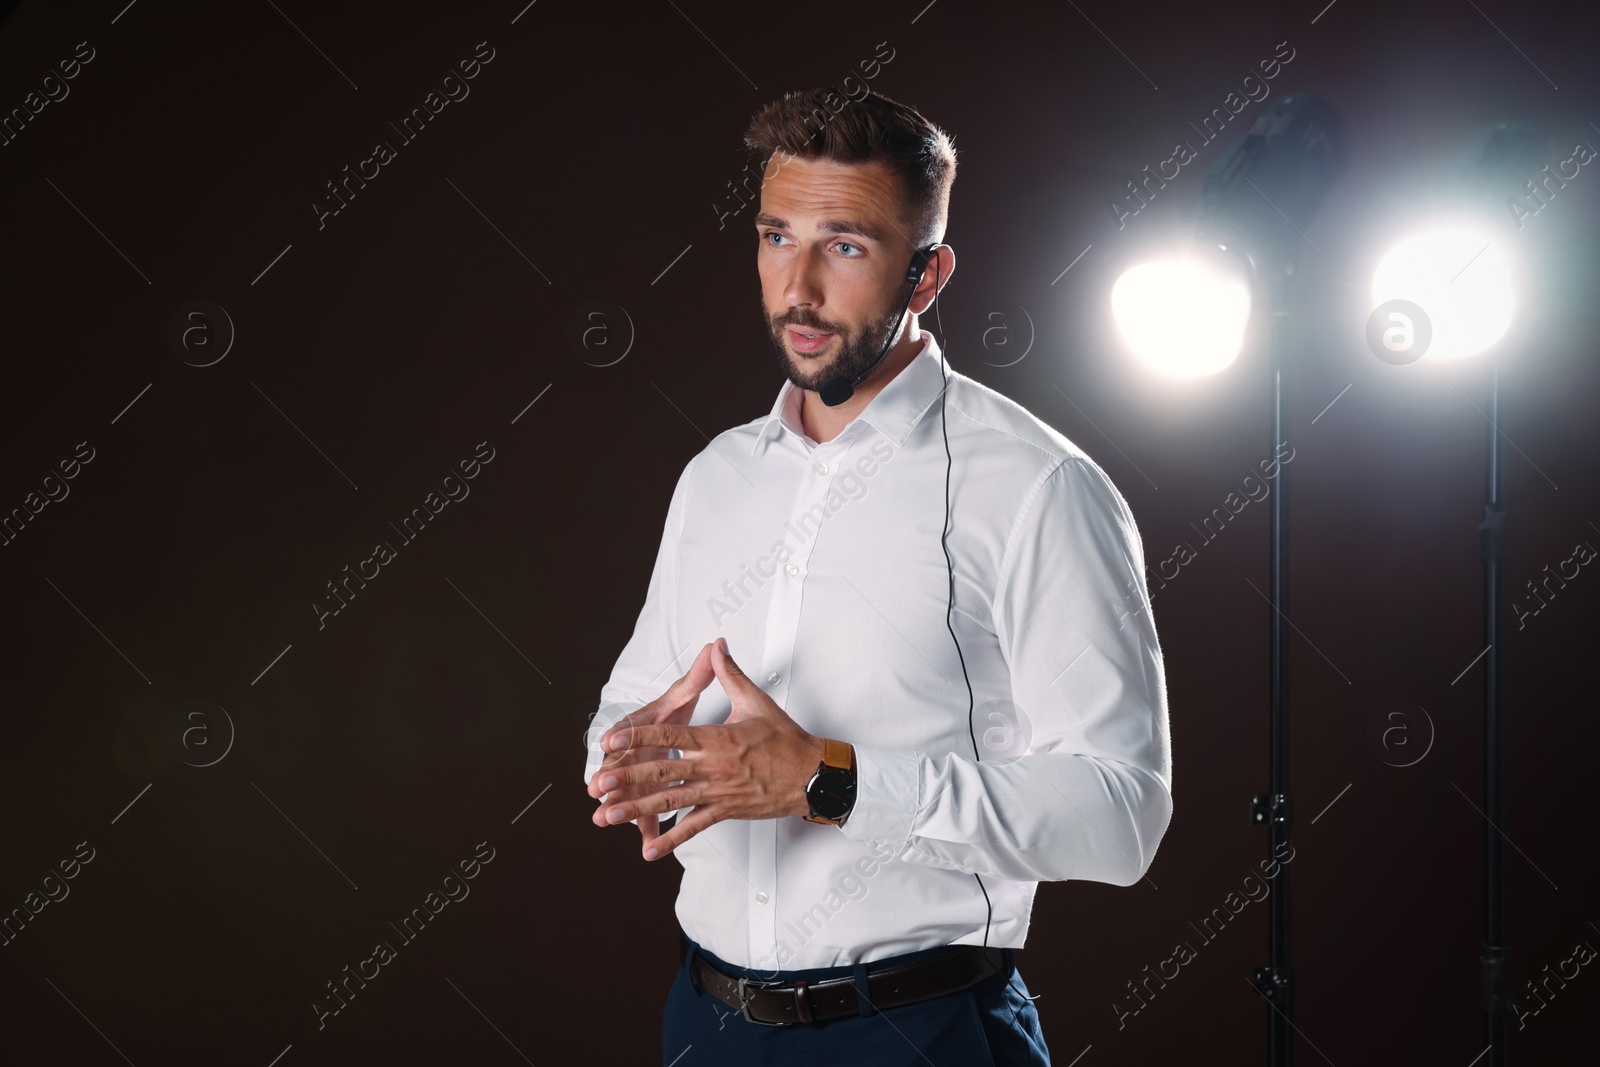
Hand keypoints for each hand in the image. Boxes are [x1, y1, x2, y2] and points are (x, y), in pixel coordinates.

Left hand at [592, 637, 823, 860]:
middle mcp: (713, 767)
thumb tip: (718, 646)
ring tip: (608, 816)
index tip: (611, 739)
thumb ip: (731, 674)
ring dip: (637, 809)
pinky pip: (693, 827)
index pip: (670, 736)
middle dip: (627, 778)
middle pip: (662, 771)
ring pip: (670, 801)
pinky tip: (649, 850)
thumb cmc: (786, 739)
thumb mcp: (756, 701)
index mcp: (716, 738)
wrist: (813, 775)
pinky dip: (670, 839)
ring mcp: (717, 792)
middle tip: (598, 783)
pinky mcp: (724, 811)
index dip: (638, 737)